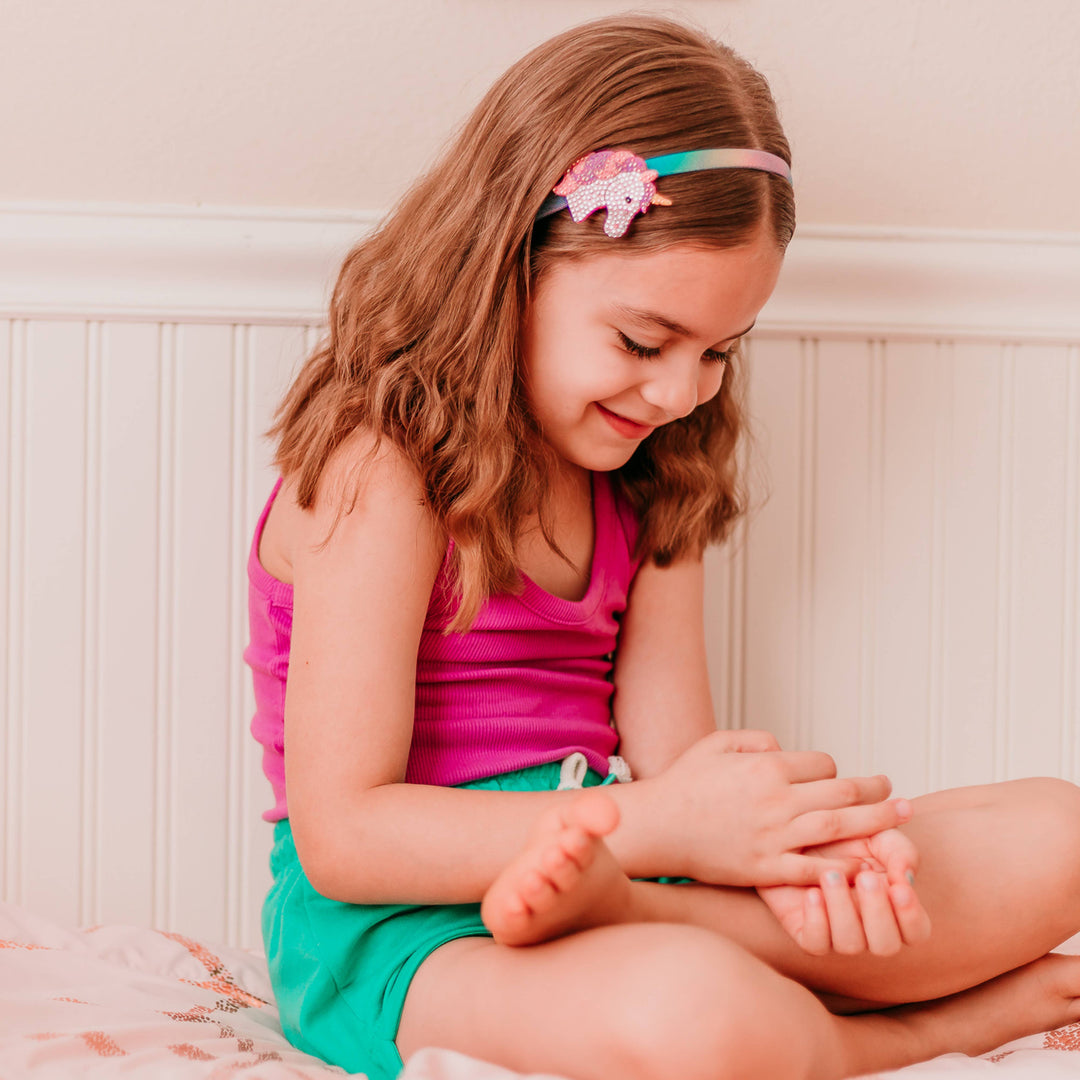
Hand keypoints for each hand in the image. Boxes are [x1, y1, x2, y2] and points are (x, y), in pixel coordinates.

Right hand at [644, 729, 912, 886]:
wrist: (658, 826)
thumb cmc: (684, 782)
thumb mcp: (717, 744)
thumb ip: (756, 740)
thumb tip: (785, 749)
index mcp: (765, 767)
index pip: (822, 765)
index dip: (836, 771)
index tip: (838, 780)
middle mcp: (775, 800)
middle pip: (841, 795)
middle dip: (875, 792)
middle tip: (896, 793)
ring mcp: (772, 837)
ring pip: (837, 829)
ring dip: (876, 824)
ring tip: (901, 820)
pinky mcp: (766, 868)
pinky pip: (814, 869)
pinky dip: (843, 868)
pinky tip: (866, 866)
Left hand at [756, 829, 931, 955]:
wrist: (799, 828)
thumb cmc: (848, 833)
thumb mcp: (879, 834)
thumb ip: (900, 852)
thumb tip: (906, 877)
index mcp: (895, 909)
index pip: (917, 932)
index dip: (912, 916)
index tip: (900, 888)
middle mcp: (870, 929)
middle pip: (885, 945)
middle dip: (877, 913)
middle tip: (866, 876)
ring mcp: (838, 933)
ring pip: (850, 944)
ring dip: (843, 910)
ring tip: (830, 875)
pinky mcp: (807, 931)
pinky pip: (815, 943)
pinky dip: (816, 921)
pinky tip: (812, 893)